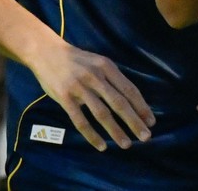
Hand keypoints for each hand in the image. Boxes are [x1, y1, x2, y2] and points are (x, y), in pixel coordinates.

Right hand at [29, 40, 154, 150]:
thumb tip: (131, 100)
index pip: (130, 89)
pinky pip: (80, 120)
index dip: (141, 106)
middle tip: (146, 137)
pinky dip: (92, 135)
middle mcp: (96, 77)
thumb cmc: (77, 60)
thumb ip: (112, 78)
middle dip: (134, 121)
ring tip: (126, 144)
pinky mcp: (65, 97)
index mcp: (107, 67)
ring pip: (102, 113)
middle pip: (119, 103)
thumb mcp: (98, 62)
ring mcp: (80, 87)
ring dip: (116, 131)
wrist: (46, 52)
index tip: (151, 121)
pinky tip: (101, 145)